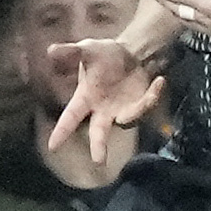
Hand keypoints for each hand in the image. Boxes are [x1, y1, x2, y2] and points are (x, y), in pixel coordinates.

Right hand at [48, 37, 165, 163]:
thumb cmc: (103, 55)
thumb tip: (51, 50)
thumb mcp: (87, 50)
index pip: (71, 116)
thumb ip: (70, 52)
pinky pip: (146, 106)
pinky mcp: (139, 106)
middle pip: (98, 132)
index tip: (53, 147)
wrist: (128, 53)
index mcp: (86, 97)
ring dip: (139, 110)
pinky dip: (153, 95)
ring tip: (153, 88)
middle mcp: (102, 110)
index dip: (62, 131)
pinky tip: (159, 81)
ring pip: (127, 120)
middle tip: (99, 160)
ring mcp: (121, 110)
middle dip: (99, 145)